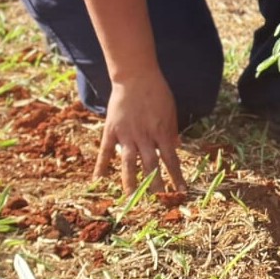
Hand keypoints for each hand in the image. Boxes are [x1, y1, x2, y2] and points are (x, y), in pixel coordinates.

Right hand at [92, 73, 186, 193]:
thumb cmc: (157, 92)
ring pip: (128, 163)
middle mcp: (144, 137)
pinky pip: (106, 151)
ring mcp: (126, 134)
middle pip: (151, 167)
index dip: (177, 177)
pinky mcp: (111, 130)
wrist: (135, 76)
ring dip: (131, 182)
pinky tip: (98, 180)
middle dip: (155, 186)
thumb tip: (176, 149)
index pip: (171, 160)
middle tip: (159, 202)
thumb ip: (171, 132)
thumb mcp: (171, 111)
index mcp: (161, 133)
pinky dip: (101, 165)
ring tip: (132, 199)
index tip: (181, 192)